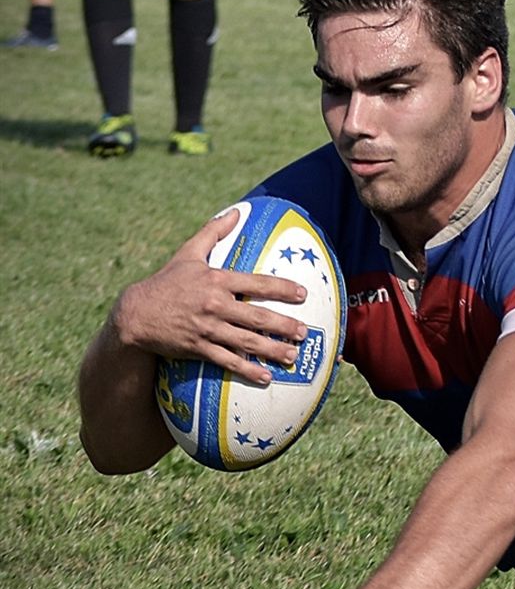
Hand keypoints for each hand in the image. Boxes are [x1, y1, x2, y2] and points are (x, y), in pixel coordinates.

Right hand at [114, 210, 311, 383]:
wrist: (135, 314)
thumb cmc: (166, 282)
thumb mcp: (187, 254)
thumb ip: (212, 233)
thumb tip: (235, 211)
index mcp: (215, 280)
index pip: (255, 283)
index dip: (281, 289)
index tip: (303, 294)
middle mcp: (214, 305)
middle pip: (256, 317)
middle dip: (284, 325)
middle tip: (305, 331)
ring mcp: (207, 328)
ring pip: (246, 342)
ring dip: (272, 350)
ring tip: (293, 355)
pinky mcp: (198, 348)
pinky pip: (227, 361)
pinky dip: (247, 370)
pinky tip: (265, 377)